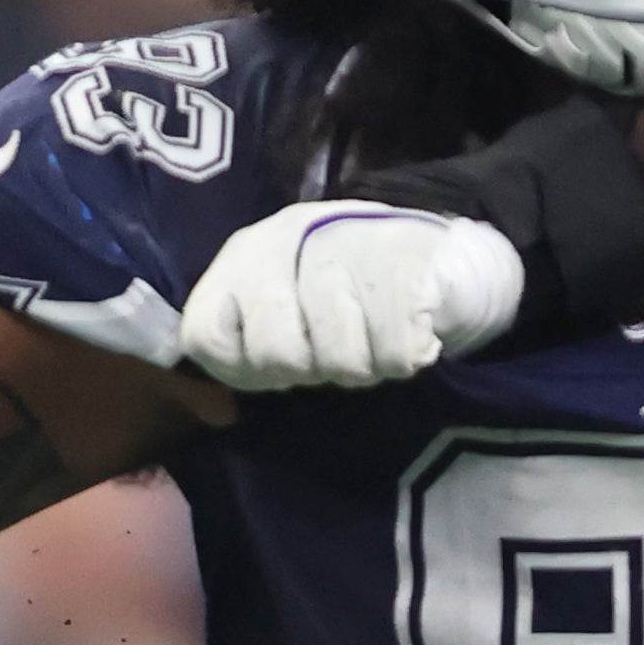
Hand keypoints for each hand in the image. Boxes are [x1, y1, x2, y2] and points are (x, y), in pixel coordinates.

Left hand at [176, 203, 527, 392]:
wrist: (435, 250)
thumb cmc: (347, 294)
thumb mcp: (283, 308)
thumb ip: (245, 347)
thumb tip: (219, 404)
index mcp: (246, 255)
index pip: (208, 337)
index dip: (244, 369)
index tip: (280, 365)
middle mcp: (286, 241)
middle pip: (277, 355)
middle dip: (313, 368)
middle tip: (338, 348)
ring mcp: (347, 247)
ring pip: (340, 360)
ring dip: (365, 365)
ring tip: (374, 338)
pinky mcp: (407, 265)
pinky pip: (394, 354)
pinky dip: (404, 358)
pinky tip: (407, 332)